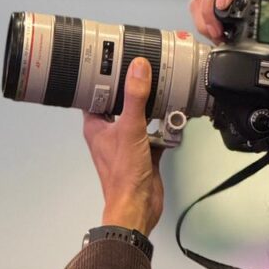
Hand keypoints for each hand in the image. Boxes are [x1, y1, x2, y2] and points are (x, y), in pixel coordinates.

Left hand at [83, 58, 163, 236]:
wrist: (138, 206)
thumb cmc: (123, 177)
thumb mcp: (130, 129)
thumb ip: (135, 98)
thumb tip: (137, 70)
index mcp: (96, 126)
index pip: (95, 94)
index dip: (103, 78)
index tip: (115, 62)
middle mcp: (109, 134)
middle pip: (120, 104)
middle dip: (133, 91)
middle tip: (144, 73)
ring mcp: (127, 144)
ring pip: (140, 119)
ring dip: (152, 110)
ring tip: (161, 94)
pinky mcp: (144, 154)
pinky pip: (155, 135)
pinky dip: (165, 129)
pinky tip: (173, 122)